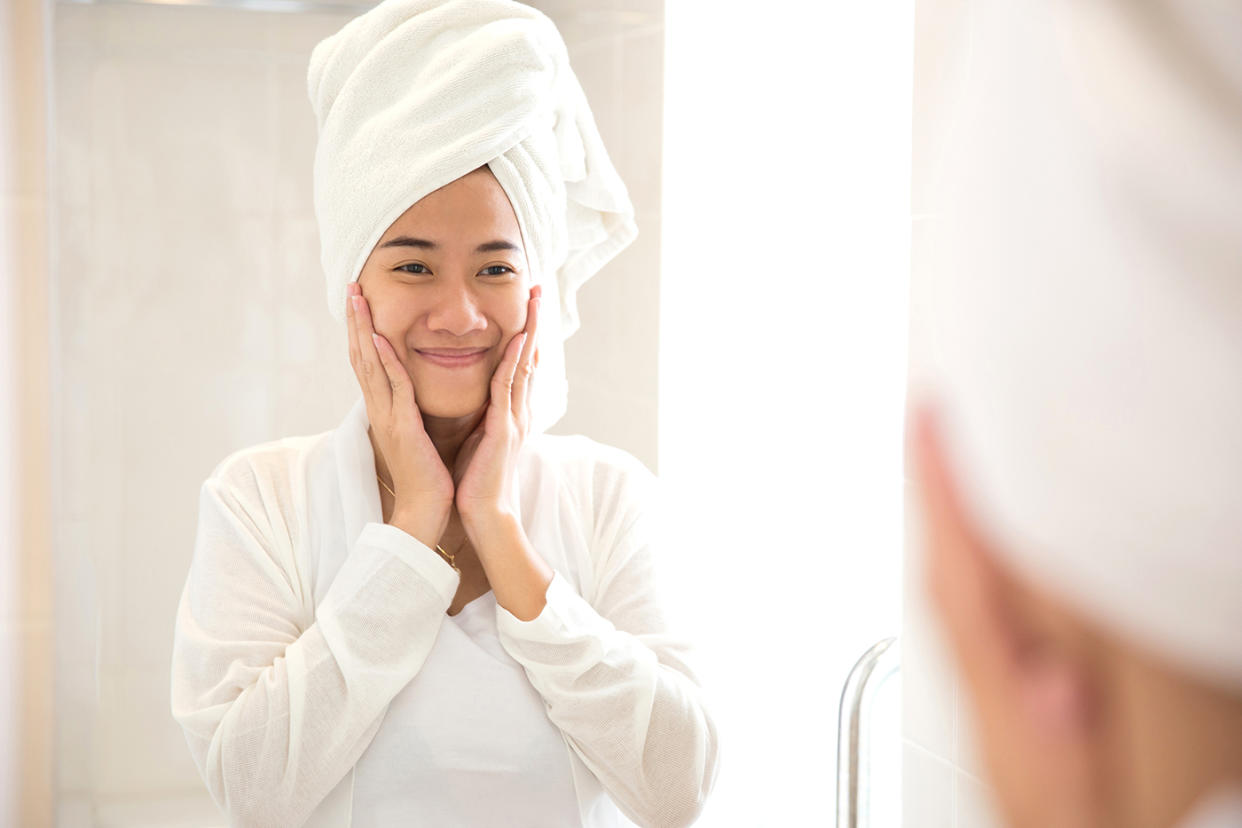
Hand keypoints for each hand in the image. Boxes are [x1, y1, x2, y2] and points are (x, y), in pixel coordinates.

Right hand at [346, 280, 453, 546]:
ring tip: (357, 299)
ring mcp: (388, 417)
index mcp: (385, 410)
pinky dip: (385, 362)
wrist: (427, 510)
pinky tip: (379, 339)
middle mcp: (380, 409)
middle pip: (361, 356)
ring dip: (363, 330)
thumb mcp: (418, 432)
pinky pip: (393, 389)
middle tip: (350, 287)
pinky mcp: (403, 428)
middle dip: (356, 321)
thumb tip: (413, 391)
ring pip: (370, 365)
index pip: (369, 362)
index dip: (363, 331)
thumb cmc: (428, 475)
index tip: (360, 302)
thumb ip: (412, 409)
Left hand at [453, 284, 540, 532]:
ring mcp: (516, 418)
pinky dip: (513, 362)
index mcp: (513, 412)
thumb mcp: (482, 438)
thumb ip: (486, 415)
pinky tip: (517, 340)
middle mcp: (519, 411)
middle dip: (535, 322)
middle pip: (530, 357)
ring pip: (525, 365)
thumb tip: (481, 399)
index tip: (527, 306)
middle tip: (538, 290)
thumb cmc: (479, 481)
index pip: (521, 365)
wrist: (485, 514)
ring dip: (529, 331)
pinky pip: (508, 388)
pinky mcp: (505, 429)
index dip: (526, 334)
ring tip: (534, 302)